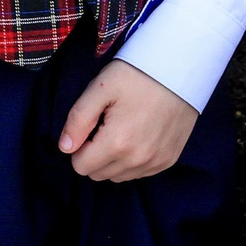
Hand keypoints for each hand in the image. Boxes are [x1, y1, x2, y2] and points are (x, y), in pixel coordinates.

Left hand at [57, 60, 197, 182]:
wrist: (180, 68)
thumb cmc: (137, 74)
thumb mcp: (101, 87)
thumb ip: (78, 119)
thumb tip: (65, 147)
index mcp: (117, 142)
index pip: (81, 166)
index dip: (80, 146)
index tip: (92, 124)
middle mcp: (137, 159)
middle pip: (98, 174)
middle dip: (95, 154)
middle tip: (107, 124)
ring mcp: (155, 162)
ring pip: (118, 176)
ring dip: (114, 159)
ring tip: (124, 127)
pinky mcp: (168, 160)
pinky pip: (139, 172)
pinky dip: (133, 159)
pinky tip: (139, 134)